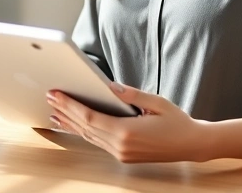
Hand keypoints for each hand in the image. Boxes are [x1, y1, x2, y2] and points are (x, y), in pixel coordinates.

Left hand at [46, 82, 209, 162]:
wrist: (191, 144)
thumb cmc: (177, 121)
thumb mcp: (156, 101)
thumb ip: (131, 94)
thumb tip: (109, 85)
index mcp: (127, 132)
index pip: (89, 117)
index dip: (70, 105)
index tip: (56, 94)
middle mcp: (120, 146)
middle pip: (85, 127)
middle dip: (65, 112)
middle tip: (49, 98)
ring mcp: (121, 154)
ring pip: (89, 136)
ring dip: (71, 123)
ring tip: (55, 111)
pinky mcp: (123, 156)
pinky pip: (97, 142)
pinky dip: (83, 131)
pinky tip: (74, 125)